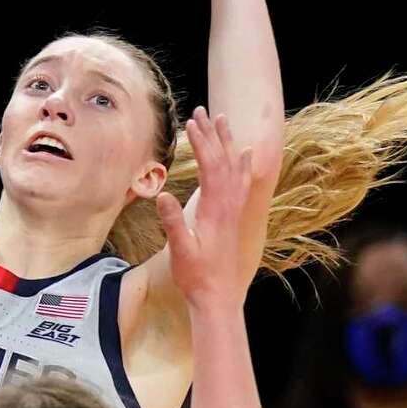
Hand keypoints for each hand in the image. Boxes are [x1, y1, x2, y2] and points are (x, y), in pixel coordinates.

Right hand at [156, 108, 252, 306]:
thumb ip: (174, 223)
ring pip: (234, 168)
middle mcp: (228, 205)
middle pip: (223, 161)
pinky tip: (243, 154)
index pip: (210, 167)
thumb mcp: (180, 251)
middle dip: (212, 134)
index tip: (191, 122)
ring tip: (223, 119)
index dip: (202, 143)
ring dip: (227, 142)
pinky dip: (242, 164)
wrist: (219, 297)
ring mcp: (233, 210)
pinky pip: (242, 183)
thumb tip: (163, 195)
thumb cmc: (197, 276)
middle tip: (203, 110)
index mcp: (215, 209)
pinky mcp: (233, 217)